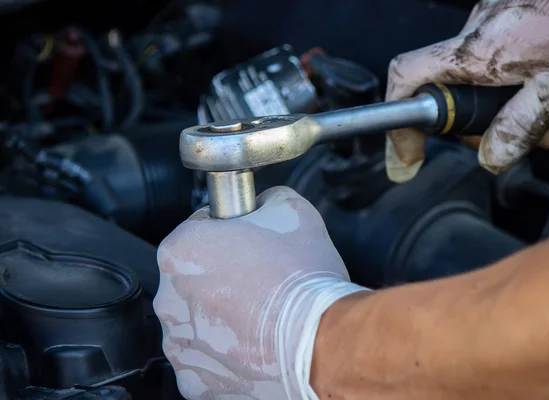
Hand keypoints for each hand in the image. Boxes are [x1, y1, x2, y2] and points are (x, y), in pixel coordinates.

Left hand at [153, 187, 367, 398]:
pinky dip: (226, 355)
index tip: (248, 243)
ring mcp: (180, 345)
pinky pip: (206, 360)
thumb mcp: (291, 208)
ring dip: (222, 318)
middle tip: (261, 280)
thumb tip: (261, 203)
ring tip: (262, 315)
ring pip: (198, 322)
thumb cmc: (303, 280)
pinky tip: (255, 345)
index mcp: (181, 250)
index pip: (199, 229)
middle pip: (195, 278)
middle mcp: (168, 299)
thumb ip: (264, 198)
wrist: (323, 342)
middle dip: (222, 277)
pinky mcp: (196, 382)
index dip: (229, 232)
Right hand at [385, 0, 548, 181]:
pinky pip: (493, 56)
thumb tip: (490, 156)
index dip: (399, 121)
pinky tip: (542, 86)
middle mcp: (475, 30)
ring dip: (498, 103)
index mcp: (475, 51)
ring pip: (474, 75)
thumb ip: (519, 127)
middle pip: (445, 89)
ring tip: (542, 112)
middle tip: (505, 138)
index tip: (409, 150)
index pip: (406, 78)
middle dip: (472, 123)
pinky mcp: (508, 14)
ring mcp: (491, 19)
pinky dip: (509, 79)